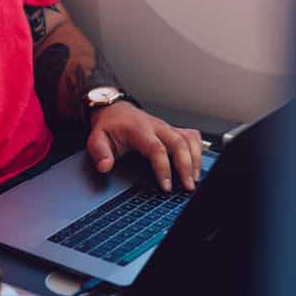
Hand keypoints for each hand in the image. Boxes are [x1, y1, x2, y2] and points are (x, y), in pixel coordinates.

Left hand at [87, 102, 203, 191]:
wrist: (115, 110)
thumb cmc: (109, 126)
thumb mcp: (97, 138)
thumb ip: (99, 152)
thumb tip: (105, 166)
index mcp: (139, 129)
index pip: (157, 148)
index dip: (163, 168)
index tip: (166, 186)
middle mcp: (156, 126)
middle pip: (179, 143)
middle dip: (186, 166)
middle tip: (187, 186)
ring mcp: (166, 127)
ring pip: (189, 139)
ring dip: (195, 159)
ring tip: (195, 178)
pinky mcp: (172, 129)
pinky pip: (191, 135)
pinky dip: (198, 149)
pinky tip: (197, 163)